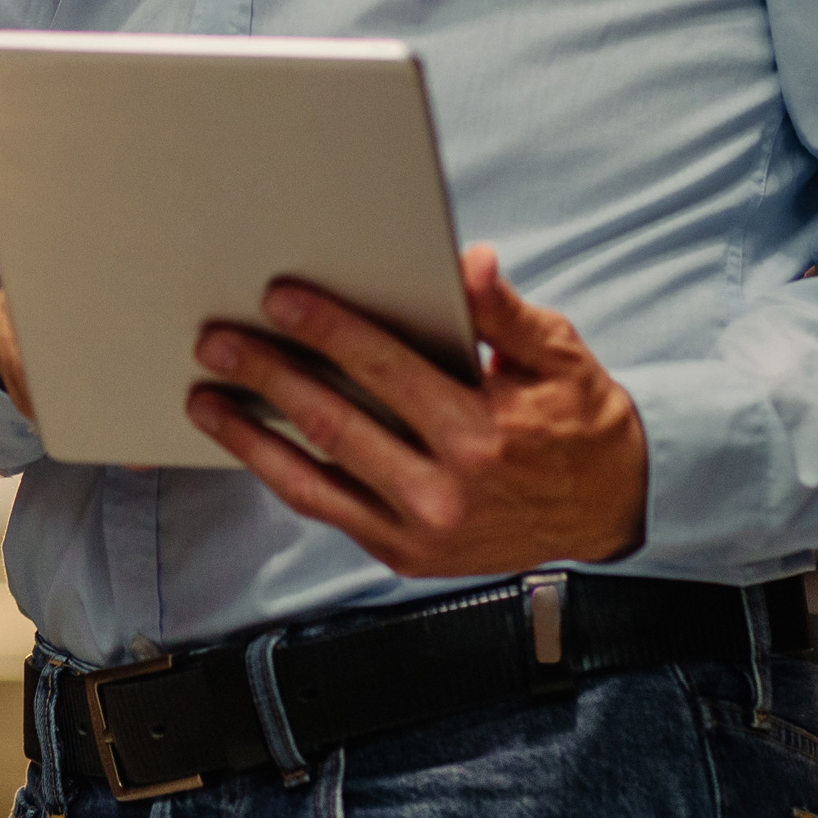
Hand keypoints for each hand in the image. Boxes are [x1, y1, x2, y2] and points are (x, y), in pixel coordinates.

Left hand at [186, 249, 645, 574]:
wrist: (613, 513)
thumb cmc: (581, 421)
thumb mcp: (559, 354)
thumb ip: (504, 311)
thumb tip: (469, 261)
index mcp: (483, 432)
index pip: (385, 368)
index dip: (326, 329)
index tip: (278, 297)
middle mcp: (445, 489)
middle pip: (333, 422)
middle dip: (267, 375)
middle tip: (215, 341)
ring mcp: (421, 531)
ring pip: (312, 479)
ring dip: (250, 437)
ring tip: (204, 399)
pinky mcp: (406, 556)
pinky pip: (327, 511)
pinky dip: (280, 476)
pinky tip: (249, 444)